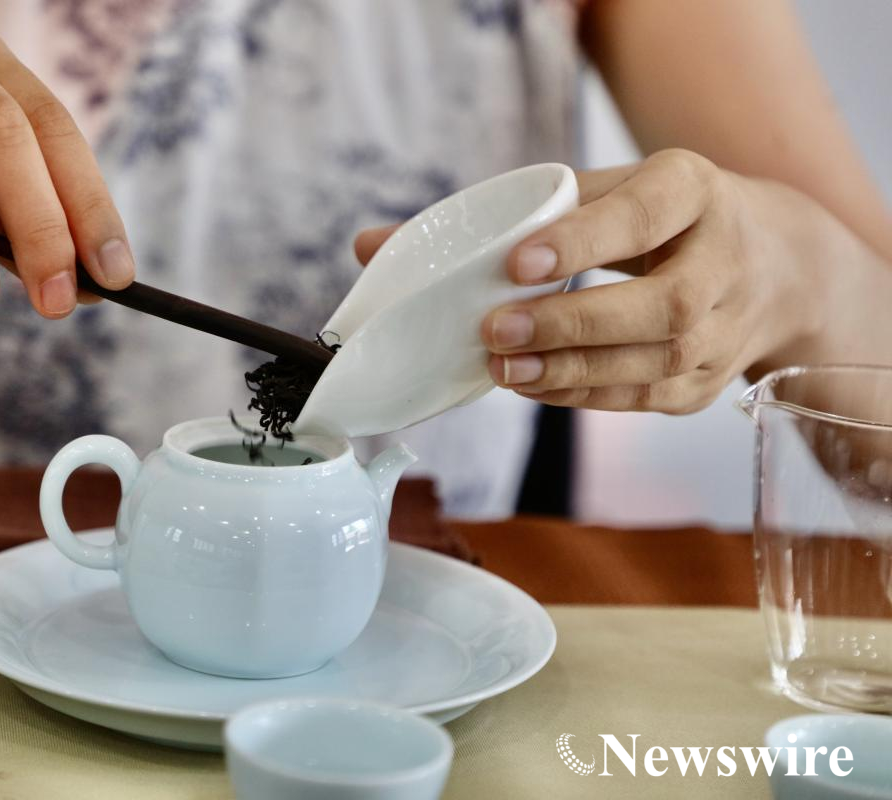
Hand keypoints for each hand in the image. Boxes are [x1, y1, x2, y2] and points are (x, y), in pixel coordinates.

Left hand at [355, 149, 829, 412]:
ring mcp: (727, 329)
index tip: (518, 261)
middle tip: (496, 331)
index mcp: (694, 191)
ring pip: (658, 361)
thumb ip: (503, 212)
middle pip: (663, 304)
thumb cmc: (656, 219)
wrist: (773, 264)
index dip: (583, 241)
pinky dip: (586, 396)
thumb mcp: (600, 191)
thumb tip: (369, 246)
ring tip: (504, 371)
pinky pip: (648, 397)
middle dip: (574, 323)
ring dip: (574, 371)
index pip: (643, 214)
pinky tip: (535, 388)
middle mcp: (724, 259)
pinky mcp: (710, 381)